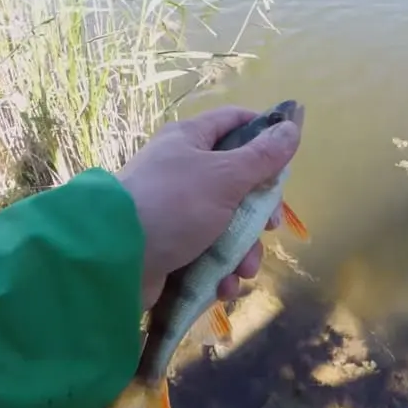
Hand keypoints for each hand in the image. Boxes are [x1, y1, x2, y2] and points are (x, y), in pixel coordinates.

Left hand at [114, 106, 301, 309]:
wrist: (115, 258)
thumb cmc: (174, 205)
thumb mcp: (225, 177)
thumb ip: (262, 157)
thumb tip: (292, 127)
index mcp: (190, 140)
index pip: (234, 121)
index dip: (264, 134)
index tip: (287, 158)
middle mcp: (182, 170)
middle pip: (237, 181)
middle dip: (258, 212)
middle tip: (270, 227)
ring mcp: (175, 210)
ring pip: (226, 224)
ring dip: (242, 250)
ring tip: (242, 270)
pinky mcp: (170, 246)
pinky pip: (207, 253)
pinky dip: (219, 270)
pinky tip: (223, 286)